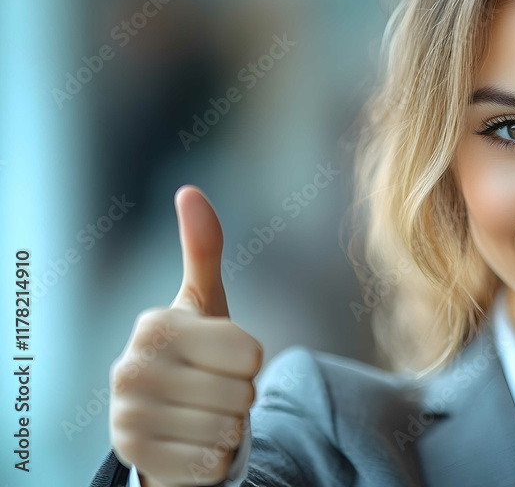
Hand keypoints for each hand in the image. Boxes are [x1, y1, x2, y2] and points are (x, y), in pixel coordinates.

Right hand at [109, 185, 262, 486]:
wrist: (161, 421)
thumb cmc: (194, 355)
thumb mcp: (204, 305)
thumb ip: (202, 250)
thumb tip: (190, 191)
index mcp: (155, 326)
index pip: (251, 354)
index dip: (250, 362)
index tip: (222, 359)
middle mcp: (130, 368)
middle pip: (242, 393)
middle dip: (240, 398)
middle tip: (212, 392)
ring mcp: (127, 416)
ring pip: (229, 429)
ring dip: (228, 428)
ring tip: (201, 415)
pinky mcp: (135, 457)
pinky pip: (210, 462)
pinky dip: (213, 457)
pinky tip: (191, 443)